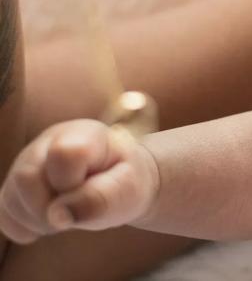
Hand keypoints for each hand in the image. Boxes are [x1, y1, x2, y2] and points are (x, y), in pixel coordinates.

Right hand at [0, 119, 157, 243]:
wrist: (121, 182)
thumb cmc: (126, 181)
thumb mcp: (128, 189)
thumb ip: (100, 199)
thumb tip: (57, 216)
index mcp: (84, 134)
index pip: (64, 155)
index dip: (72, 185)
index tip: (91, 196)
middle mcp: (48, 142)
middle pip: (26, 177)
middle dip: (50, 208)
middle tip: (77, 216)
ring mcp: (27, 162)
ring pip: (10, 197)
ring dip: (38, 221)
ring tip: (69, 218)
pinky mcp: (15, 185)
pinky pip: (4, 213)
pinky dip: (24, 227)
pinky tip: (49, 223)